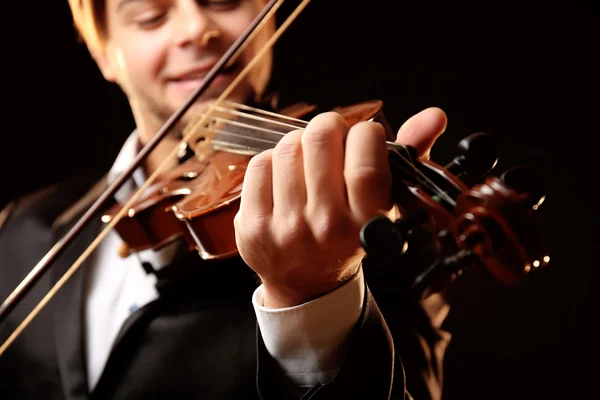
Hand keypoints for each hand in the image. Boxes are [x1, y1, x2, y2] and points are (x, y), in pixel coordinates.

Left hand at [234, 107, 446, 307]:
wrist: (308, 283)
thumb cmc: (351, 232)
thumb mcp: (385, 201)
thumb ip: (410, 154)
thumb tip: (436, 114)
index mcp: (368, 220)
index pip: (366, 151)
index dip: (364, 133)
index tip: (363, 139)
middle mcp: (327, 225)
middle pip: (320, 137)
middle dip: (329, 127)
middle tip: (332, 141)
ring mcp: (286, 227)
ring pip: (288, 146)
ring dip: (300, 144)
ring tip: (308, 164)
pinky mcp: (253, 226)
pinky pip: (259, 164)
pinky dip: (273, 162)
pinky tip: (284, 180)